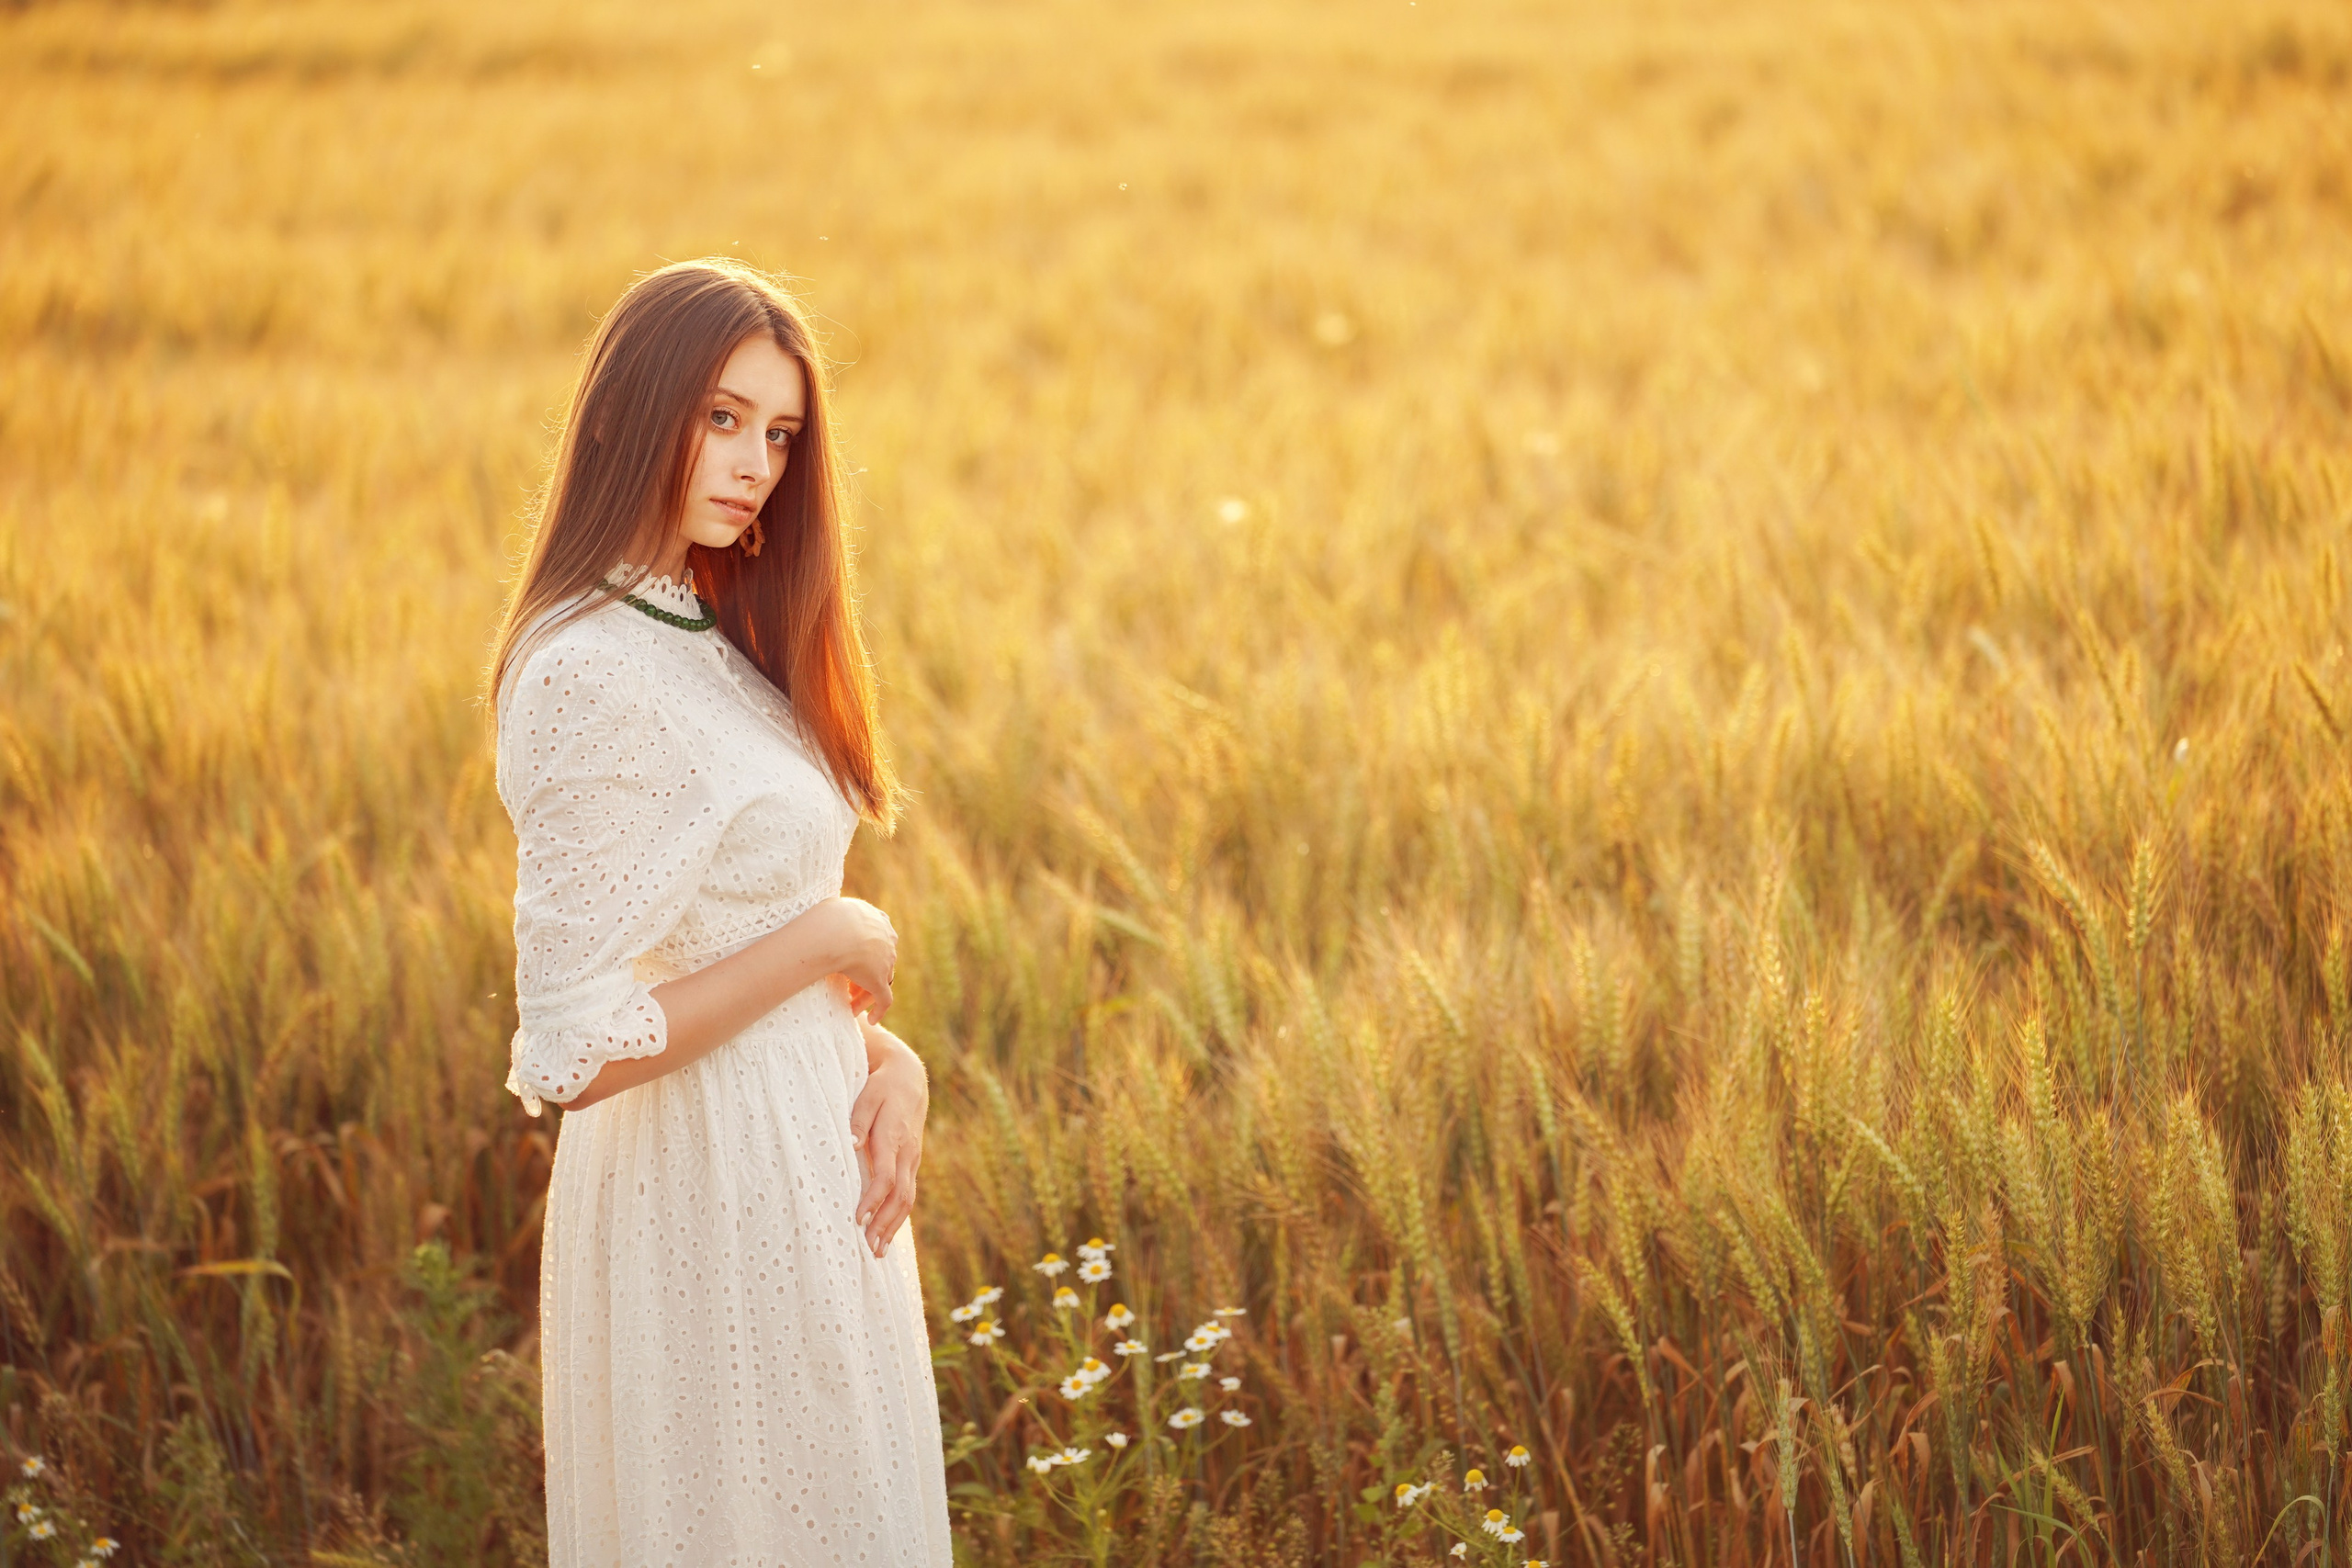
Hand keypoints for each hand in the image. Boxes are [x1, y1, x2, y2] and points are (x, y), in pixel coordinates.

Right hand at [822, 895, 897, 1022]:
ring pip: (880, 982)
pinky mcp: (879, 981)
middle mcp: (886, 941)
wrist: (833, 932)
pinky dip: (879, 1010)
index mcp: (877, 920)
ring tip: (851, 1006)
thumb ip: (830, 912)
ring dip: (865, 994)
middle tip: (849, 989)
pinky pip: (884, 1000)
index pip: (875, 942)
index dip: (864, 955)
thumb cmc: (825, 918)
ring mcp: (885, 962)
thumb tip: (816, 913)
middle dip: (865, 975)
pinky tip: (872, 1020)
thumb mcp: (830, 907)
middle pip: (880, 962)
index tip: (849, 965)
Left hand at [849, 1030, 926, 1257]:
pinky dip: (899, 1217)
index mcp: (894, 1138)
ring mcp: (913, 1160)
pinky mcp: (913, 1163)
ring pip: (908, 1200)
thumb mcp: (867, 1095)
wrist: (910, 1078)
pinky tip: (888, 1233)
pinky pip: (909, 1194)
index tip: (858, 1219)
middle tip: (868, 1250)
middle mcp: (908, 1153)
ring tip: (878, 1252)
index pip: (885, 1177)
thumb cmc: (881, 1086)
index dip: (873, 1200)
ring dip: (893, 1227)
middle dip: (885, 1225)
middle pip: (900, 1196)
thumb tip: (850, 1145)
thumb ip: (858, 1120)